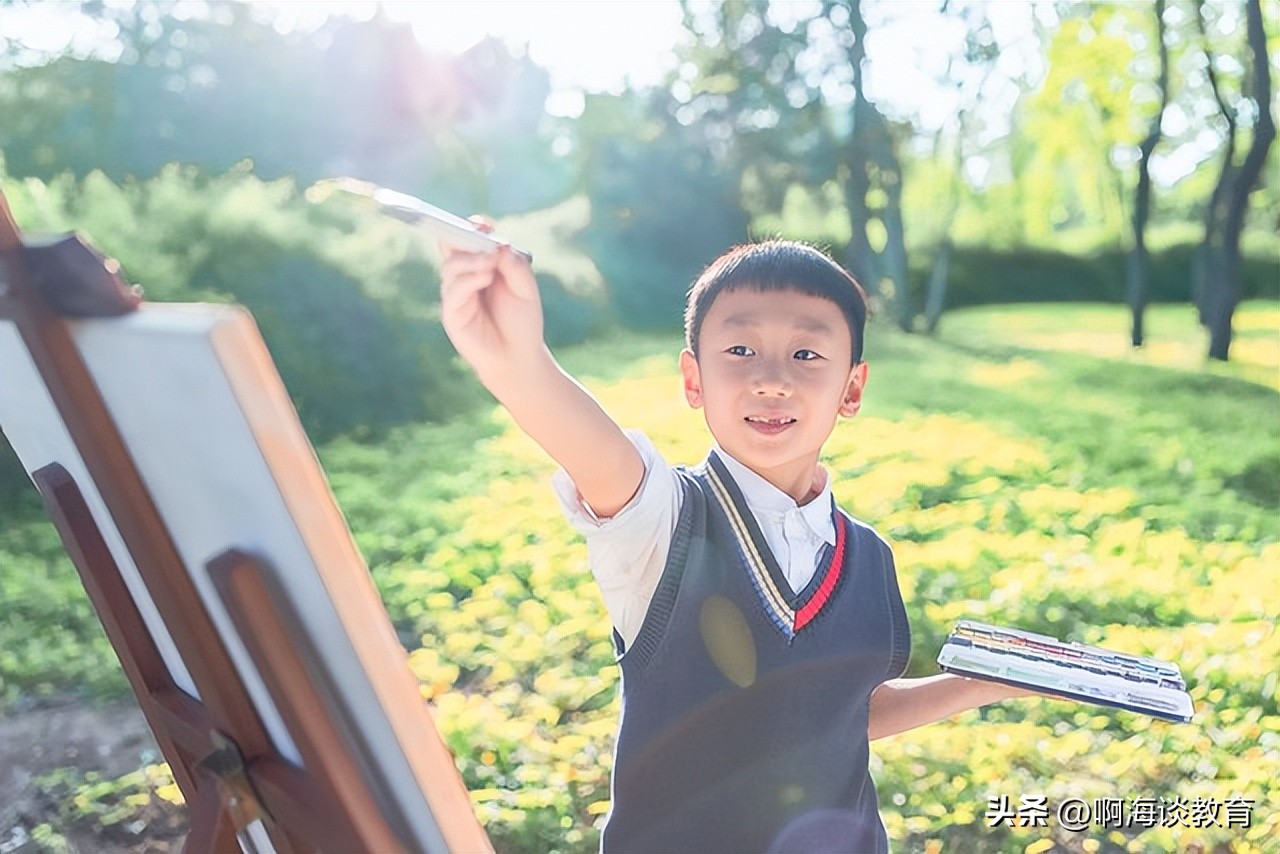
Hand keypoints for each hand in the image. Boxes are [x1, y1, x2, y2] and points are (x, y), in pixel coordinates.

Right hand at [438, 221, 542, 378]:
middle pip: (452, 246)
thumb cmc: (523, 322)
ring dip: (470, 259)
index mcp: (483, 266)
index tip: (483, 224)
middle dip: (463, 237)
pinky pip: (452, 289)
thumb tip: (500, 245)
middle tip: (482, 237)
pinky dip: (468, 279)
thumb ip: (514, 265)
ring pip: (451, 265)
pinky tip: (485, 279)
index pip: (469, 239)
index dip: (473, 228)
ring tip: (490, 265)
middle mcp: (466, 277)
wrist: (518, 358)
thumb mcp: (526, 289)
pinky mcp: (452, 313)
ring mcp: (457, 294)